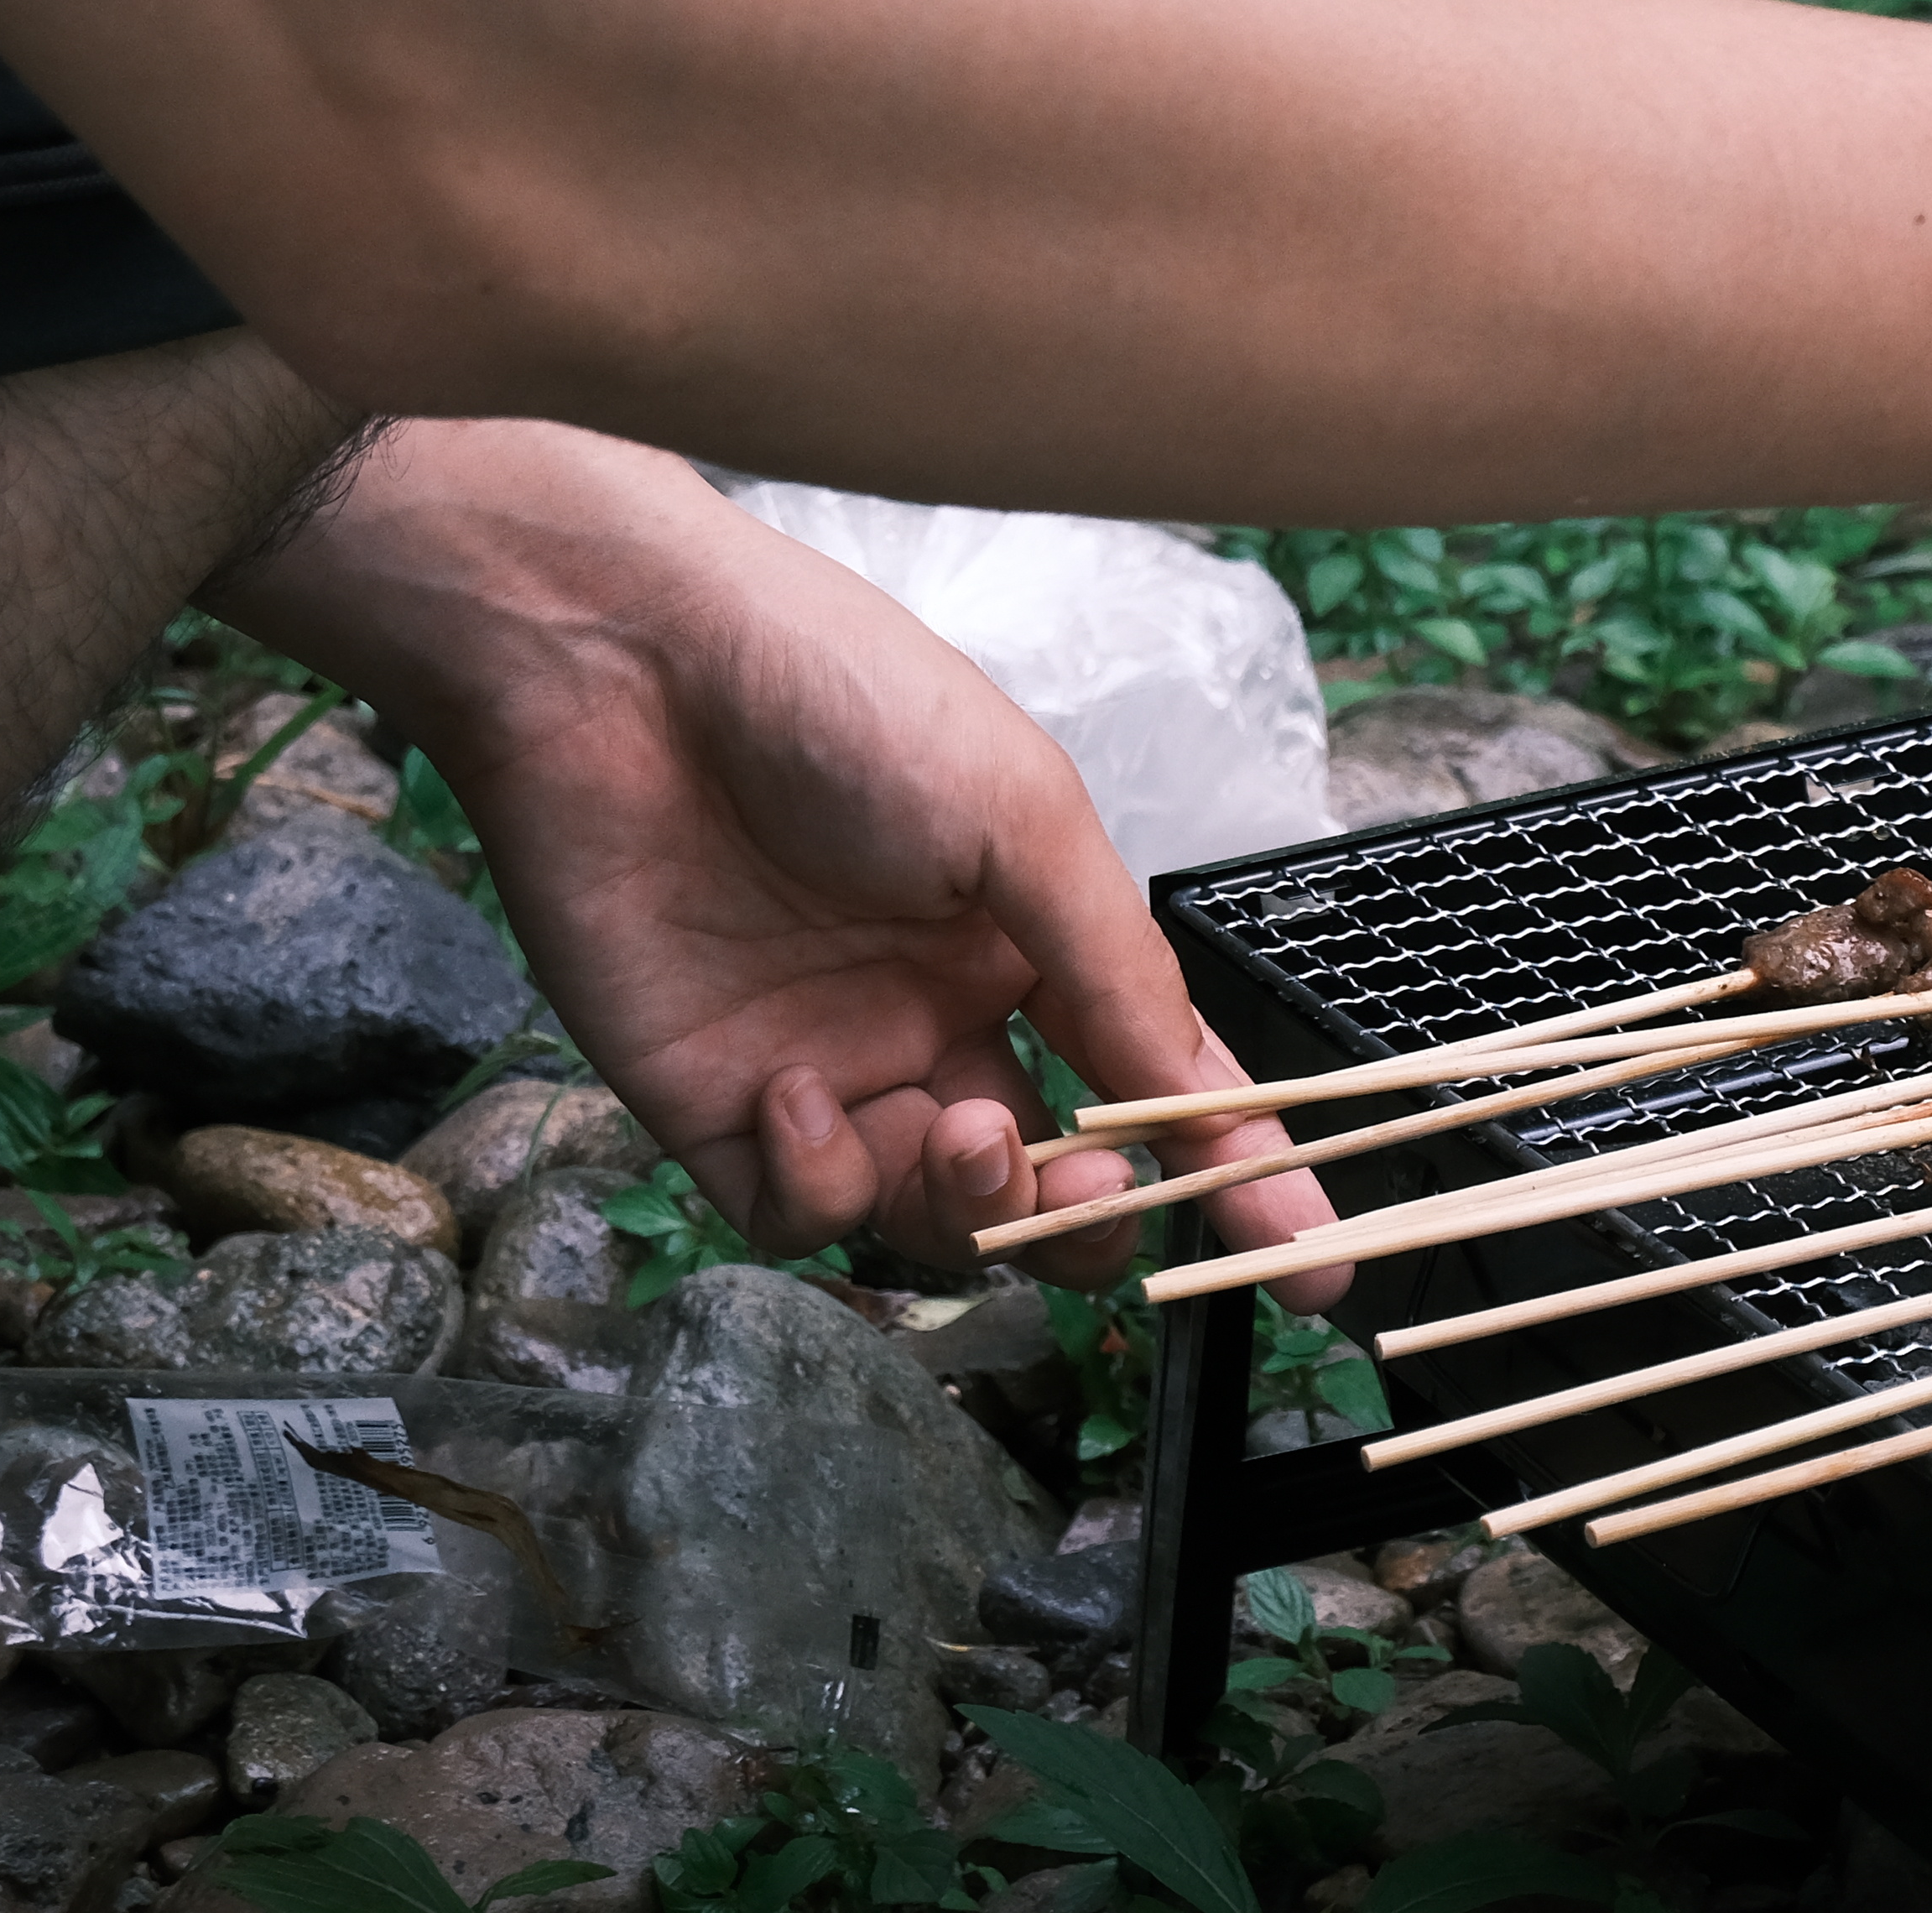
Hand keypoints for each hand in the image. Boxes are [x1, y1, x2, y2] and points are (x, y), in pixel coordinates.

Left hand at [205, 422, 1350, 1298]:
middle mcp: (943, 1021)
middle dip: (1086, 1214)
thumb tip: (1202, 1103)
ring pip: (932, 1224)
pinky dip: (820, 1185)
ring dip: (971, 1207)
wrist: (623, 668)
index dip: (1232, 1177)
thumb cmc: (841, 699)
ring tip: (969, 1131)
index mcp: (1035, 945)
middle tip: (1082, 1179)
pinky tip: (800, 1092)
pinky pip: (797, 1215)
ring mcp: (833, 1071)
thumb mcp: (1021, 813)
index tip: (1308, 1264)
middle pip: (1048, 1188)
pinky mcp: (714, 1108)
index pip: (1154, 1090)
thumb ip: (1112, 968)